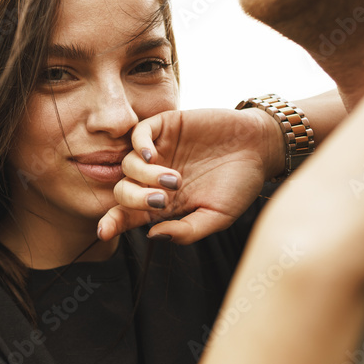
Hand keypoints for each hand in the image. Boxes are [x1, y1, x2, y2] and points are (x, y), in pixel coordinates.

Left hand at [97, 107, 282, 243]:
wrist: (260, 148)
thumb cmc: (239, 185)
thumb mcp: (217, 216)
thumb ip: (187, 230)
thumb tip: (154, 236)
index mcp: (163, 203)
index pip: (128, 214)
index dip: (113, 222)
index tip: (103, 232)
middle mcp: (154, 178)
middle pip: (122, 190)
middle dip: (134, 199)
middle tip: (163, 200)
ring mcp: (158, 152)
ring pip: (128, 165)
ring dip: (144, 176)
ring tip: (174, 179)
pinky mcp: (165, 127)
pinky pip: (138, 134)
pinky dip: (139, 145)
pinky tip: (153, 156)